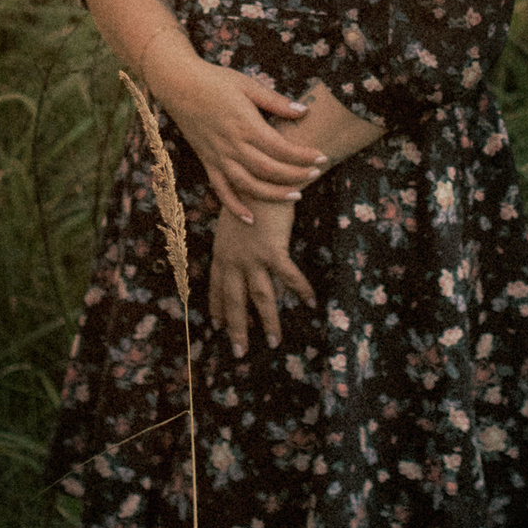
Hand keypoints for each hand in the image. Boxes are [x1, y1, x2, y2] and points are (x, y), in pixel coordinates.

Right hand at [154, 48, 326, 221]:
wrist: (179, 84)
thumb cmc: (216, 80)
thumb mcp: (248, 84)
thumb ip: (276, 101)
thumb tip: (303, 111)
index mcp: (245, 125)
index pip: (281, 148)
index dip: (303, 156)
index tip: (322, 157)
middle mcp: (232, 145)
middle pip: (269, 170)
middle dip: (295, 176)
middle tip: (316, 175)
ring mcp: (218, 157)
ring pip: (249, 185)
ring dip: (273, 194)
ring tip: (295, 196)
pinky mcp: (207, 162)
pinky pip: (221, 190)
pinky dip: (235, 207)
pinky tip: (250, 219)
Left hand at [210, 201, 313, 357]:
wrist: (258, 175)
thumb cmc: (247, 193)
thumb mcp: (233, 219)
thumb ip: (237, 242)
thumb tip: (247, 258)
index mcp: (222, 251)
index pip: (217, 286)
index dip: (218, 307)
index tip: (217, 325)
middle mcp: (234, 259)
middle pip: (234, 300)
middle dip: (236, 328)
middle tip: (239, 352)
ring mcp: (252, 257)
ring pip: (260, 298)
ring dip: (268, 322)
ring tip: (273, 342)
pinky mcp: (273, 251)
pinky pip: (289, 277)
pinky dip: (301, 290)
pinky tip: (311, 302)